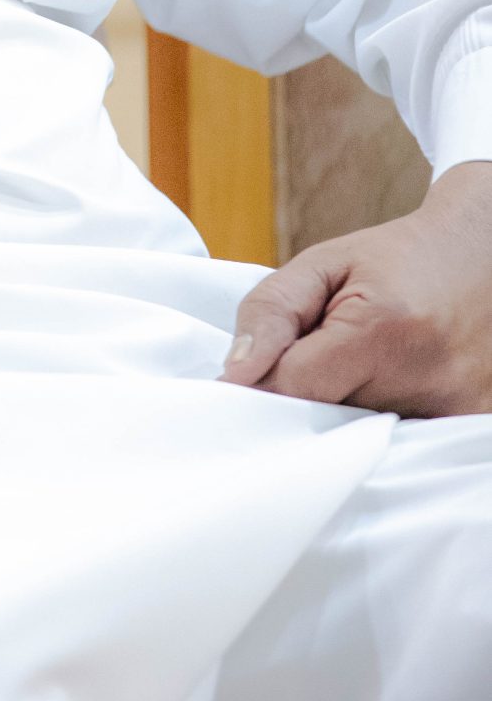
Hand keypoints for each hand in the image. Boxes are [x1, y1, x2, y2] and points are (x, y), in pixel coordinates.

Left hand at [219, 159, 491, 414]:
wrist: (482, 256)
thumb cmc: (394, 260)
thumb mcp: (322, 264)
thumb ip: (270, 312)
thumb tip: (233, 376)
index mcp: (382, 329)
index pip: (293, 387)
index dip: (263, 382)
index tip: (256, 371)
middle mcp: (427, 377)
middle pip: (324, 421)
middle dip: (303, 399)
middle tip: (312, 363)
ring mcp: (456, 409)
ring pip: (359, 437)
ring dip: (343, 412)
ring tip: (359, 369)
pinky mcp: (475, 426)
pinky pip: (400, 444)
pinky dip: (380, 422)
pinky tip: (388, 386)